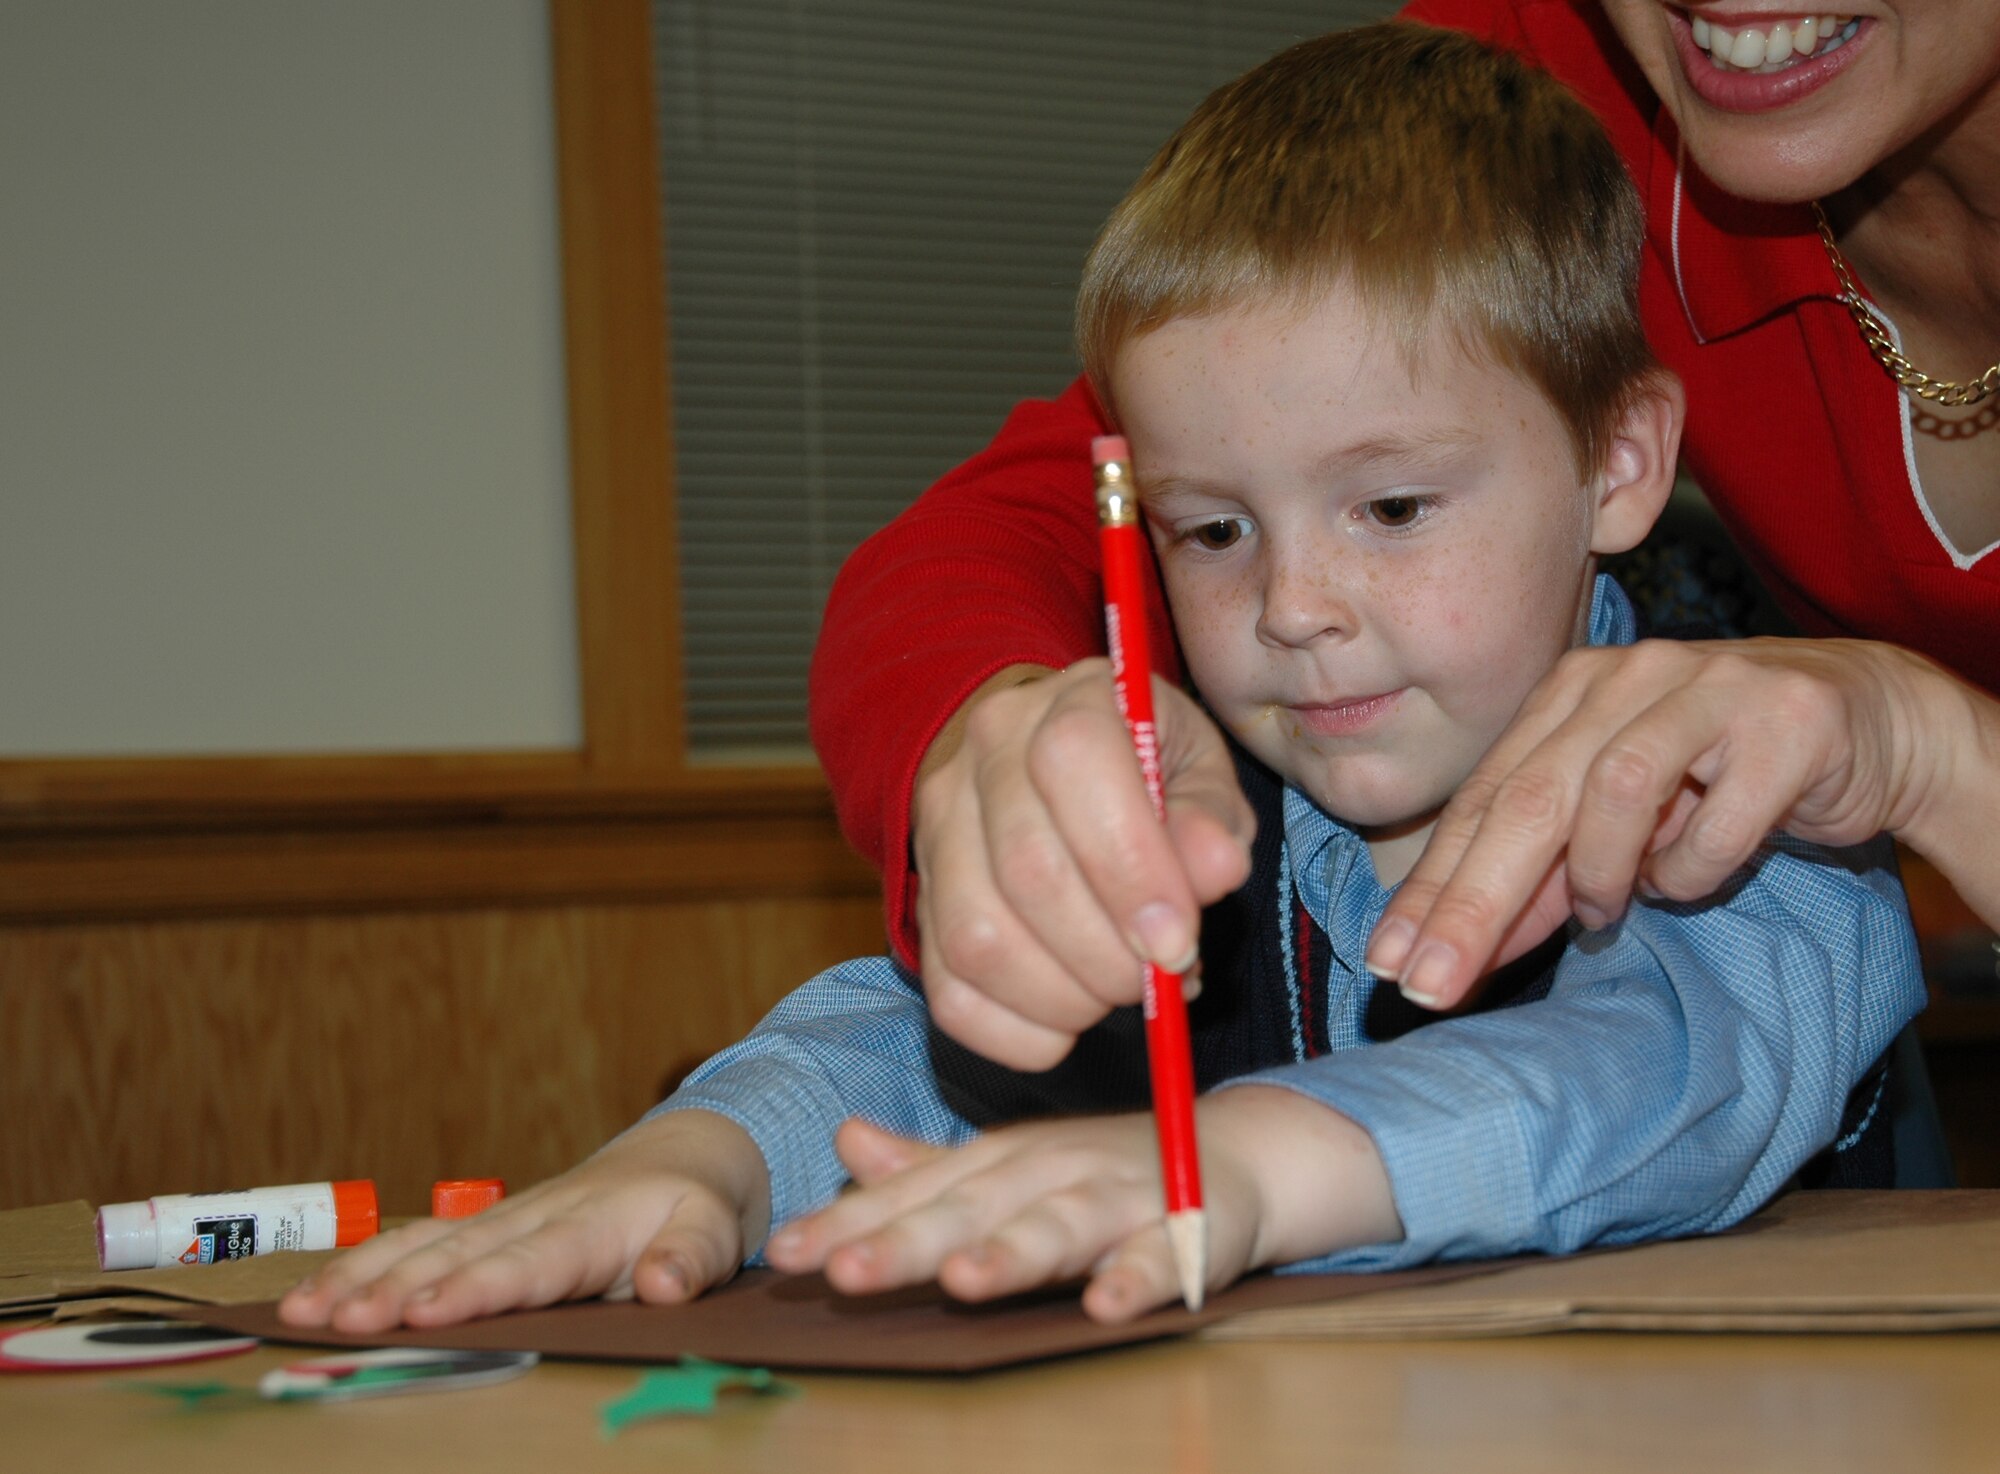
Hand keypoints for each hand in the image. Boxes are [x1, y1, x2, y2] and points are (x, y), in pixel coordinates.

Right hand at [277, 1110, 768, 1332]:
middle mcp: (533, 1217)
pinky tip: (311, 1297)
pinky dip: (362, 1267)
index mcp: (590, 1225)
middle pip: (458, 1256)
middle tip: (346, 1320)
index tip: (427, 1311)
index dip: (478, 1287)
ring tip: (305, 1311)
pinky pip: (415, 1244)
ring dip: (363, 1277)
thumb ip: (690, 1258)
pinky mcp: (480, 1228)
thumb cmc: (694, 1207)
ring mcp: (500, 1219)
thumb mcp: (712, 1230)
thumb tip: (666, 1285)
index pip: (530, 1262)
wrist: (680, 1157)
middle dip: (398, 1288)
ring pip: (423, 1247)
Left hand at [765, 1091, 1396, 1323]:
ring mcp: (1119, 1195)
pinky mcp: (1187, 1228)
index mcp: (1001, 1160)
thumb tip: (845, 1143)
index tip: (784, 1252)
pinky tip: (1104, 1306)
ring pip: (1060, 1224)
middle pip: (972, 1207)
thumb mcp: (1009, 1164)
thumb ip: (929, 1167)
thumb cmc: (1099, 1171)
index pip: (915, 1191)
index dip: (851, 1219)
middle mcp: (1052, 1169)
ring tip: (963, 1281)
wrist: (1233, 1154)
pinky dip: (1137, 1277)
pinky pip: (1162, 1256)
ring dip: (1013, 1250)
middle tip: (846, 1271)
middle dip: (909, 1238)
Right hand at [914, 660, 1254, 1069]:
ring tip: (1111, 993)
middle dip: (1106, 954)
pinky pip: (948, 991)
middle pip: (1027, 870)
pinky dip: (1014, 1032)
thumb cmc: (1143, 772)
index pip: (1074, 767)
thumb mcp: (1197, 770)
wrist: (1046, 760)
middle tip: (1154, 978)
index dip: (1130, 868)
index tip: (1176, 941)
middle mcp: (984, 754)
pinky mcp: (919, 898)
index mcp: (1068, 705)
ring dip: (1061, 997)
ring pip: (977, 938)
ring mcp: (937, 827)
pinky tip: (1065, 1023)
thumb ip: (1211, 816)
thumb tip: (1212, 868)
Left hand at [1367, 635, 1996, 1008]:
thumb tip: (1457, 951)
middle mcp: (1627, 675)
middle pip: (1528, 798)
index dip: (1432, 886)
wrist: (1873, 727)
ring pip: (1616, 792)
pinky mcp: (1786, 722)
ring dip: (1603, 874)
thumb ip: (1547, 875)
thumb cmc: (1725, 777)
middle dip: (1471, 903)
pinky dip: (1695, 867)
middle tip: (1431, 984)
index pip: (1482, 799)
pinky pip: (1718, 819)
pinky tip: (1694, 872)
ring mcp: (1707, 687)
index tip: (1389, 961)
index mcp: (1568, 691)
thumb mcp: (1622, 823)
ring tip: (1609, 911)